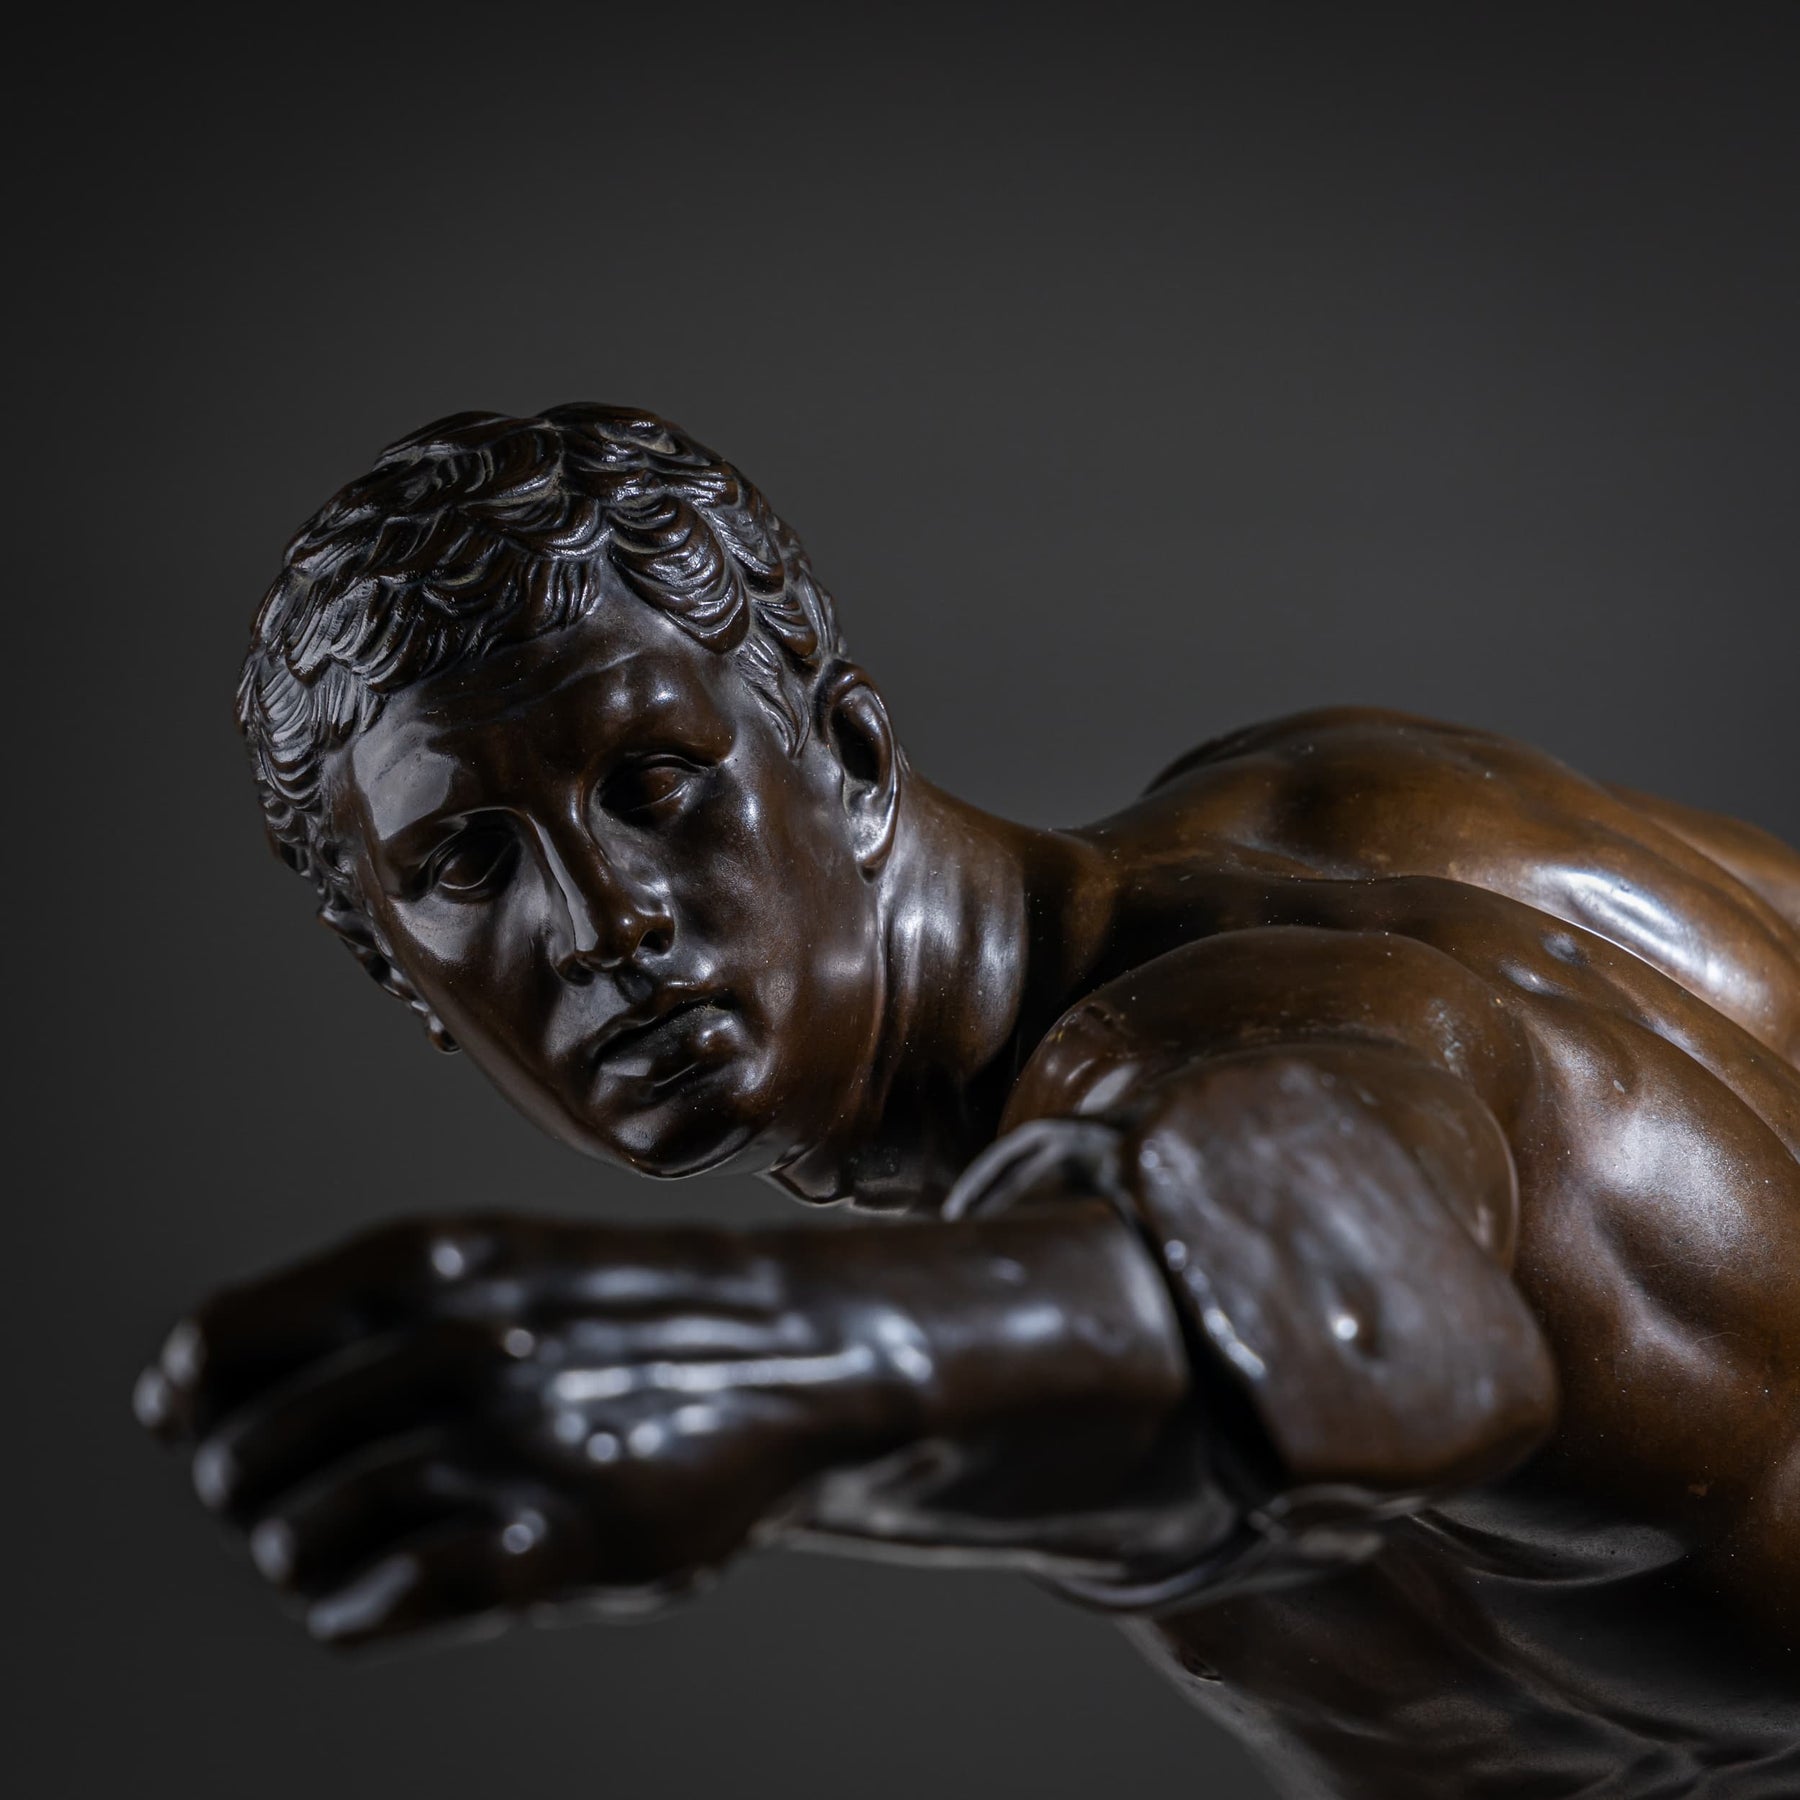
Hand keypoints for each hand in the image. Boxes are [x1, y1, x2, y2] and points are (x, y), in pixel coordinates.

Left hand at [135, 1214, 911, 1647]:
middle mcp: (454, 1345)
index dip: (189, 1403)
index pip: (212, 1350)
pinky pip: (376, 1606)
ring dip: (302, 1559)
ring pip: (292, 1542)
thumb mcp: (482, 1257)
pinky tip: (400, 1582)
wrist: (789, 1349)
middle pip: (236, 1462)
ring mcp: (508, 1443)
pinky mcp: (560, 1542)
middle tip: (305, 1494)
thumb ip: (336, 1307)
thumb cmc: (607, 1310)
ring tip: (361, 1543)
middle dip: (246, 1494)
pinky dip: (359, 1606)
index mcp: (425, 1262)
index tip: (205, 1427)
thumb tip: (164, 1392)